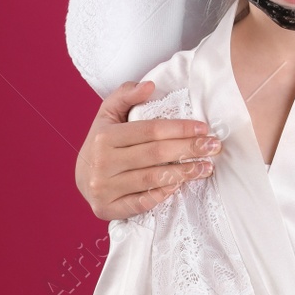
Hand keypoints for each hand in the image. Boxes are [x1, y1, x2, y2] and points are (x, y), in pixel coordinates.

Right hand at [75, 80, 218, 220]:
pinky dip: (162, 194)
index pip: (150, 130)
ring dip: (184, 173)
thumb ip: (127, 95)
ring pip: (152, 179)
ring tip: (206, 167)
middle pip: (155, 154)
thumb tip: (150, 85)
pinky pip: (140, 203)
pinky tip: (179, 185)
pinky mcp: (106, 208)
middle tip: (213, 147)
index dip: (180, 128)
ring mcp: (103, 188)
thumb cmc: (102, 141)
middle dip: (189, 149)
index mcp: (104, 136)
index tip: (203, 128)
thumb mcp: (108, 113)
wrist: (81, 176)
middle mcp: (102, 163)